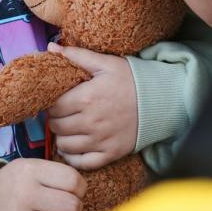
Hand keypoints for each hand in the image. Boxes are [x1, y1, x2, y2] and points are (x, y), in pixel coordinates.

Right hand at [0, 159, 84, 210]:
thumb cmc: (16, 184)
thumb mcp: (32, 168)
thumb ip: (58, 175)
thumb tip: (84, 194)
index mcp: (31, 171)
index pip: (74, 181)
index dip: (79, 189)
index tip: (71, 192)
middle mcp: (24, 194)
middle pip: (72, 207)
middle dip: (72, 209)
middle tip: (63, 208)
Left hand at [46, 45, 137, 168]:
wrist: (161, 101)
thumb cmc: (131, 80)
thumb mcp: (106, 63)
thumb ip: (77, 55)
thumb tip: (51, 47)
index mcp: (86, 98)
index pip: (53, 107)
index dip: (51, 104)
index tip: (56, 101)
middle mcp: (91, 122)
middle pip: (57, 126)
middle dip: (55, 119)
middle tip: (61, 114)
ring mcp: (101, 140)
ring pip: (65, 145)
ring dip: (61, 137)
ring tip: (67, 128)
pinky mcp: (111, 153)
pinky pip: (82, 162)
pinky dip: (72, 157)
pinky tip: (72, 147)